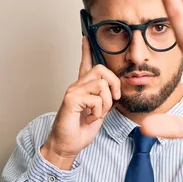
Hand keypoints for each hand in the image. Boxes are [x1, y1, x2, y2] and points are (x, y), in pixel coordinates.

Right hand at [41, 36, 120, 167]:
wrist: (67, 145)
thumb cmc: (80, 130)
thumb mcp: (99, 112)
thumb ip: (105, 99)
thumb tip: (115, 91)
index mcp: (83, 88)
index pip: (85, 64)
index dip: (86, 50)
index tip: (86, 36)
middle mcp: (77, 86)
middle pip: (101, 69)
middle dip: (114, 84)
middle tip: (114, 99)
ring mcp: (73, 91)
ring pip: (102, 85)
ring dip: (106, 103)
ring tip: (96, 113)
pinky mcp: (71, 99)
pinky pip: (96, 99)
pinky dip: (98, 112)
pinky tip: (89, 118)